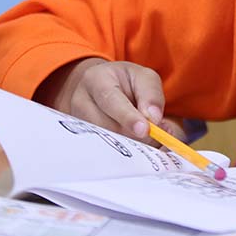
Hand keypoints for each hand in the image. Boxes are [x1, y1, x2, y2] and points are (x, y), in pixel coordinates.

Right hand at [36, 57, 186, 142]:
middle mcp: (81, 103)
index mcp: (97, 80)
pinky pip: (99, 153)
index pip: (110, 99)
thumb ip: (152, 95)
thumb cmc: (121, 81)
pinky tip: (135, 159)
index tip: (144, 129)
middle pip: (107, 126)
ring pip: (104, 142)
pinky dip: (119, 157)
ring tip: (151, 147)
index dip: (127, 116)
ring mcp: (76, 124)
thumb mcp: (141, 76)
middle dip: (135, 136)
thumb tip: (157, 121)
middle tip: (159, 142)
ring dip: (130, 148)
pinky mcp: (77, 141)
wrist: (85, 88)